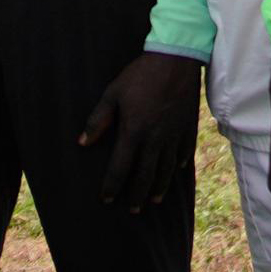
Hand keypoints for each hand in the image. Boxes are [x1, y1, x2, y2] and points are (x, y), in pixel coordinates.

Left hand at [78, 50, 203, 213]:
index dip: (112, 186)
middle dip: (137, 195)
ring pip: (167, 169)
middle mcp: (155, 139)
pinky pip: (184, 152)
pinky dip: (179, 164)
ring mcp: (174, 135)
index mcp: (134, 132)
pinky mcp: (188, 128)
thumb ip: (98, 120)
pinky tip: (176, 171)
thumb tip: (82, 143)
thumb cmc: (140, 76)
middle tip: (133, 210)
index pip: (120, 167)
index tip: (106, 199)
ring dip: (159, 186)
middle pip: (146, 175)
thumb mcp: (112, 94)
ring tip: (153, 200)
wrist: (176, 61)